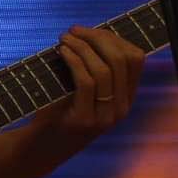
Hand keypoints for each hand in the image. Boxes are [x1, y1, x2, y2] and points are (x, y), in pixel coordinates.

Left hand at [47, 25, 147, 141]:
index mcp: (126, 97)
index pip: (135, 58)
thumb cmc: (59, 110)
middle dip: (97, 38)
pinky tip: (62, 52)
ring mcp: (106, 116)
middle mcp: (122, 107)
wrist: (41, 147)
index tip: (88, 31)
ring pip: (104, 70)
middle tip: (73, 31)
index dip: (113, 38)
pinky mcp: (86, 120)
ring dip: (82, 47)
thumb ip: (92, 66)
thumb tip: (88, 32)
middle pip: (121, 60)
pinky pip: (86, 82)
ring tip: (64, 40)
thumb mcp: (82, 87)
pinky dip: (74, 61)